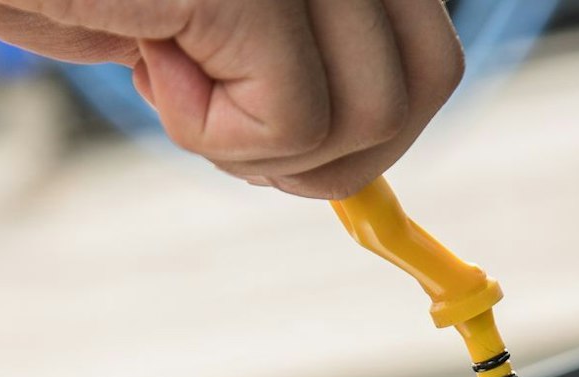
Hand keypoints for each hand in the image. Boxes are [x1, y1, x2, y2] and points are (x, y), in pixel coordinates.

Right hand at [0, 0, 465, 197]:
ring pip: (370, 120)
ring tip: (174, 73)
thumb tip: (350, 159)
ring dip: (264, 146)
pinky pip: (291, 126)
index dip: (364, 122)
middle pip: (424, 88)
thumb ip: (283, 55)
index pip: (428, 53)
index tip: (270, 116)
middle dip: (329, 151)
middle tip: (221, 114)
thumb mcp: (193, 11)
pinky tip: (149, 58)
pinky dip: (214, 135)